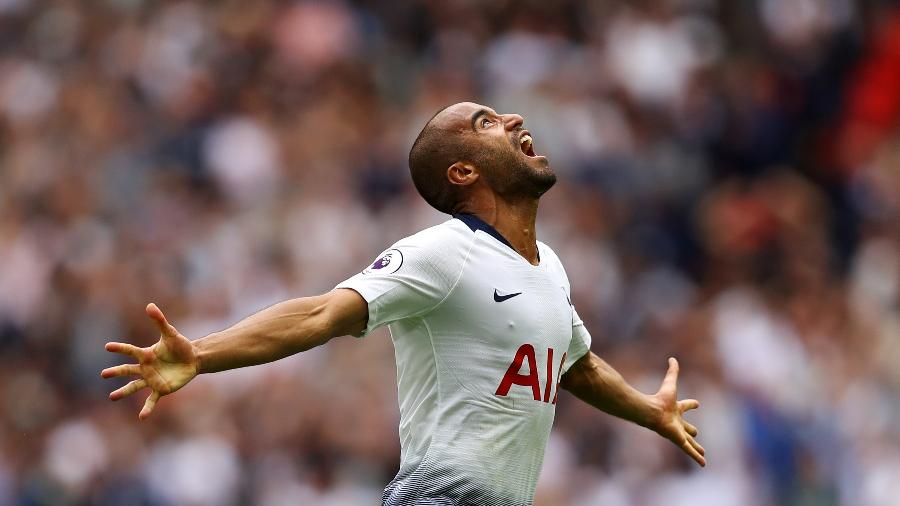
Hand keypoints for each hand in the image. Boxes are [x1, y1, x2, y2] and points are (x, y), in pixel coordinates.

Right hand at [101, 303, 198, 418]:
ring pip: (134, 387)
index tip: (107, 346)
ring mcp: (152, 379)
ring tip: (112, 397)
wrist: (192, 359)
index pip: (130, 351)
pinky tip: (141, 417)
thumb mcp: (170, 333)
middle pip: (127, 371)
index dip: (120, 348)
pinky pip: (151, 400)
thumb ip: (160, 321)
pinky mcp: (161, 389)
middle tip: (103, 374)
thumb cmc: (180, 346)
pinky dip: (146, 409)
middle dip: (116, 372)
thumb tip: (150, 305)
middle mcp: (145, 368)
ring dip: (123, 392)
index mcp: (146, 354)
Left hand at [649, 357, 705, 466]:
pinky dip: (696, 457)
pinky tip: (703, 464)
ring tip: (703, 455)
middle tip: (697, 434)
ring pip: (689, 443)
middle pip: (687, 428)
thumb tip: (672, 358)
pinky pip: (689, 451)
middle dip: (692, 432)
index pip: (685, 406)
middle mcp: (676, 422)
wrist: (651, 411)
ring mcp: (678, 432)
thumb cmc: (660, 398)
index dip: (691, 404)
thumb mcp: (670, 383)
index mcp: (675, 409)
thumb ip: (672, 371)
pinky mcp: (678, 440)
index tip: (698, 403)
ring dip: (696, 448)